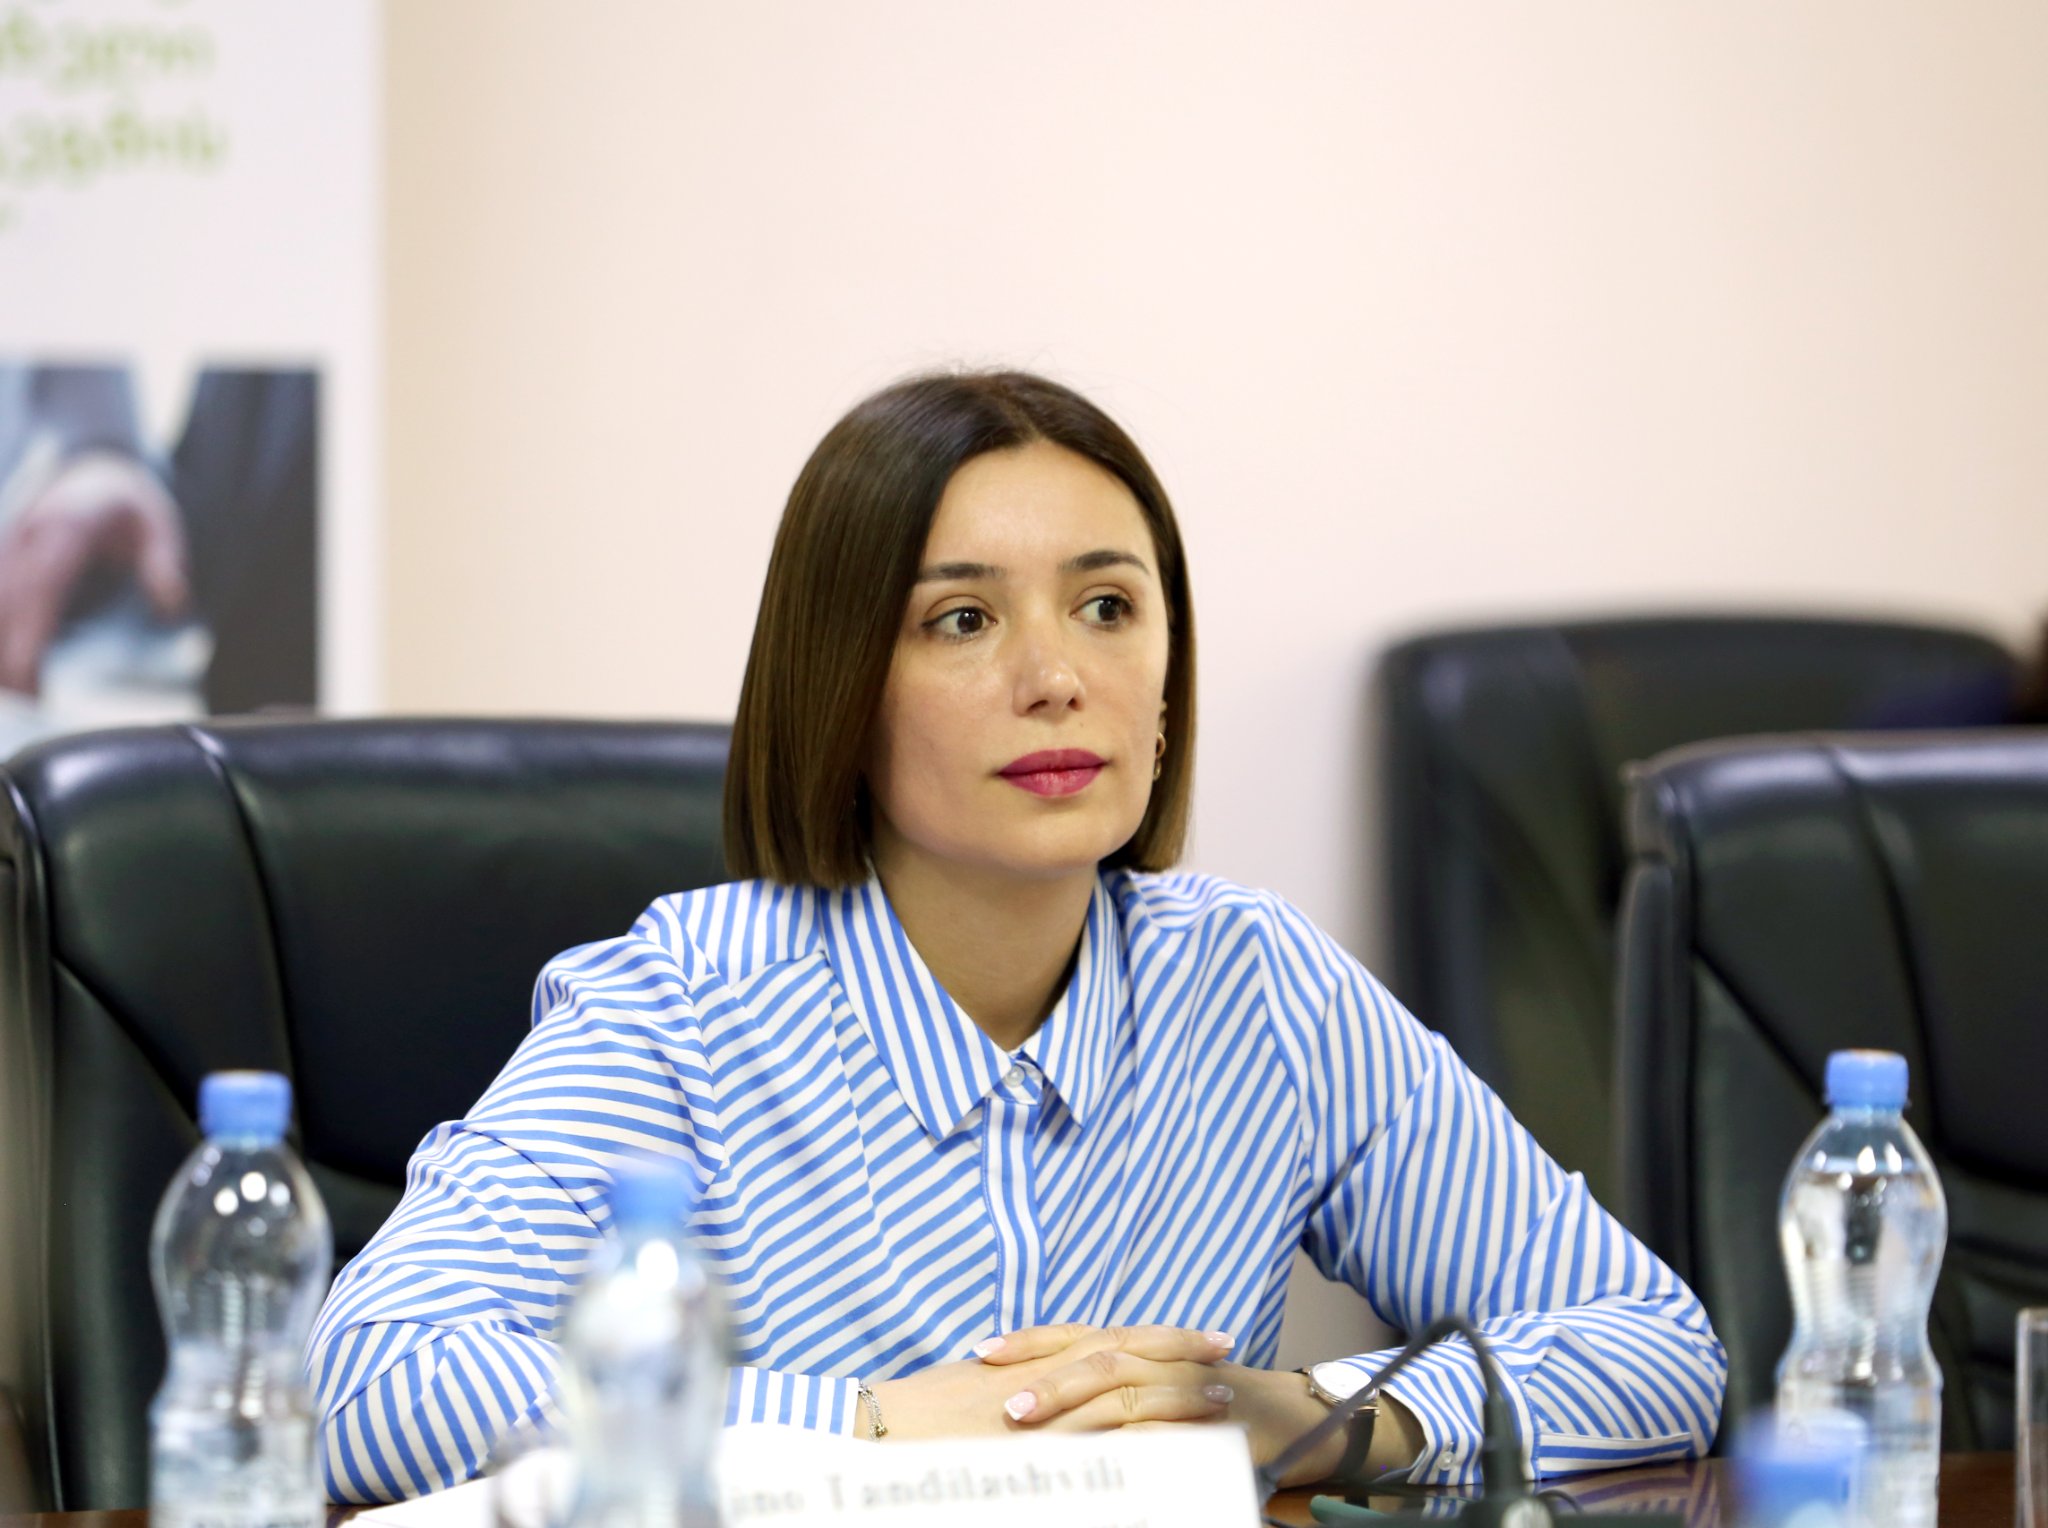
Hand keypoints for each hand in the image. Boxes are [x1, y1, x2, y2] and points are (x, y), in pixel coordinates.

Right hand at [0, 451, 189, 694]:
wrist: (94, 463)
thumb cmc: (131, 503)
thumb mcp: (160, 526)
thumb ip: (165, 565)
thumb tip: (171, 609)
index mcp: (66, 530)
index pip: (38, 590)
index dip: (26, 639)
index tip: (27, 684)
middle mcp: (27, 536)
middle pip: (3, 602)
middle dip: (4, 655)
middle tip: (21, 703)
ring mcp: (8, 545)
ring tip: (12, 695)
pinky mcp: (3, 557)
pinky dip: (0, 629)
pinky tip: (7, 671)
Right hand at [866, 1323, 1235, 1440]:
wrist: (877, 1429)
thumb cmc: (919, 1407)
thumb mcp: (977, 1380)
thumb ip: (1023, 1374)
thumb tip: (1049, 1377)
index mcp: (1036, 1361)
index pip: (1112, 1340)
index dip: (1161, 1337)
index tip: (1201, 1336)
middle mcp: (1046, 1382)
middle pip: (1128, 1361)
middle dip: (1181, 1358)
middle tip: (1226, 1354)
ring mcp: (1044, 1421)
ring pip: (1125, 1404)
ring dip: (1175, 1403)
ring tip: (1219, 1403)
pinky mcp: (1036, 1455)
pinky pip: (1100, 1455)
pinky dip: (1140, 1454)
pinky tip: (1175, 1457)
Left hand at [986, 1334, 1425, 1488]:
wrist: (1297, 1417)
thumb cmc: (1220, 1409)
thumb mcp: (1157, 1394)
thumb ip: (1111, 1394)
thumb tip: (1041, 1399)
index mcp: (1140, 1348)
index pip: (1076, 1336)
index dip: (1030, 1342)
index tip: (981, 1353)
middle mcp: (1160, 1358)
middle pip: (1093, 1354)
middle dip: (1043, 1374)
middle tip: (999, 1399)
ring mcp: (1185, 1386)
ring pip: (1122, 1385)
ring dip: (1072, 1403)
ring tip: (1028, 1424)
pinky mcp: (1210, 1420)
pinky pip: (1161, 1429)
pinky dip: (1124, 1442)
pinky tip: (1094, 1458)